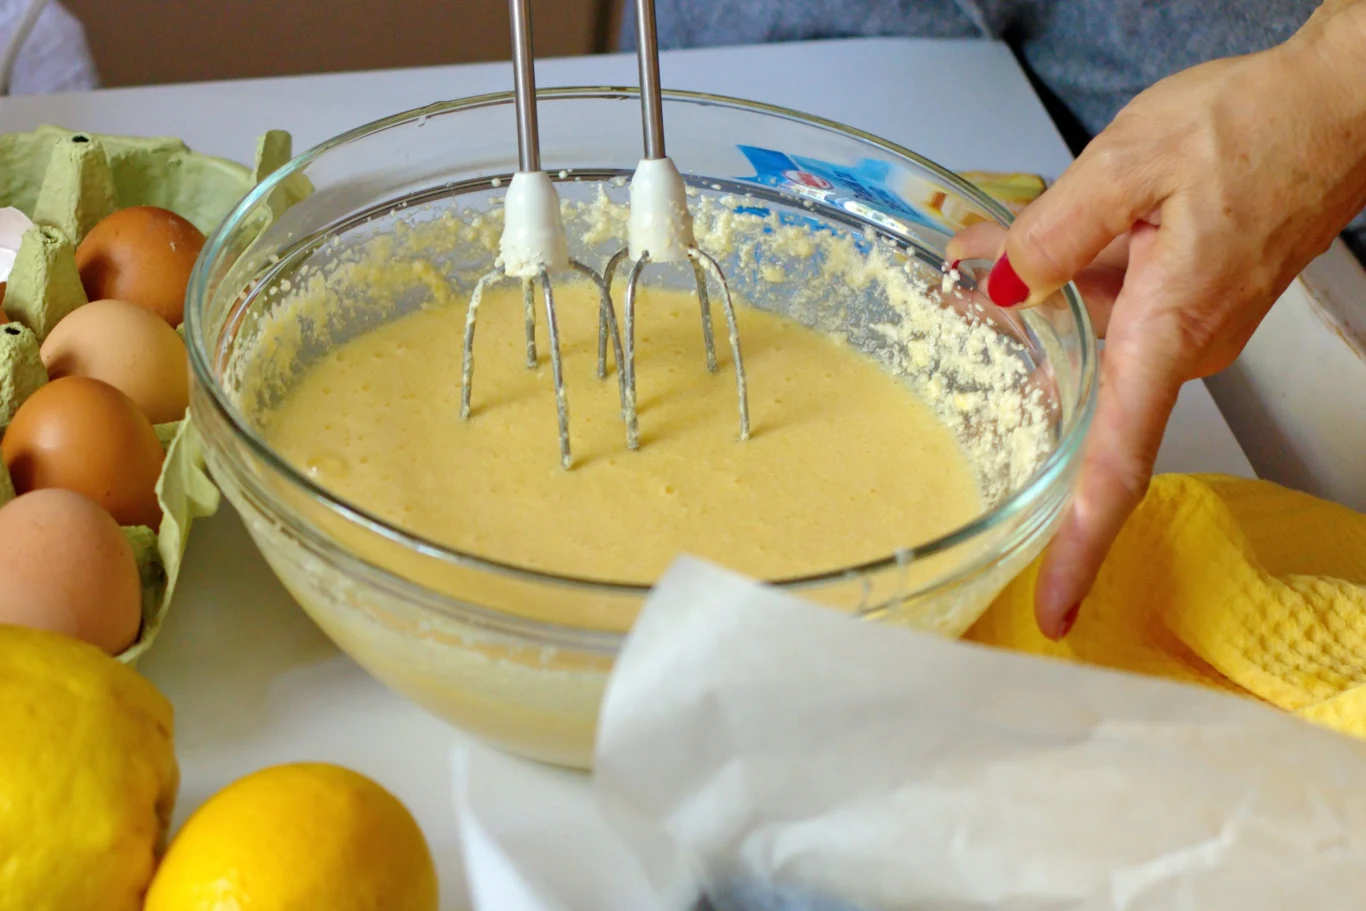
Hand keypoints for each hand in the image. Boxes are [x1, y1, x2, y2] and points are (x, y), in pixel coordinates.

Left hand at [949, 7, 1365, 639]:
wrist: (1343, 103)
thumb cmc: (1256, 127)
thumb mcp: (1127, 165)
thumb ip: (1052, 234)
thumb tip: (999, 286)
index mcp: (1169, 333)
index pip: (1116, 469)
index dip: (1080, 547)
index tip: (1054, 611)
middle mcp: (1185, 348)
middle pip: (1084, 395)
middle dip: (1021, 371)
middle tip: (970, 296)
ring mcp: (1194, 328)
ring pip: (1095, 342)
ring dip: (1042, 308)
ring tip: (986, 249)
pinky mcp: (1196, 300)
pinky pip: (1119, 310)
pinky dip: (1074, 286)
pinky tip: (1035, 242)